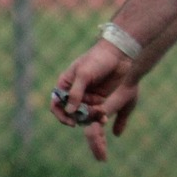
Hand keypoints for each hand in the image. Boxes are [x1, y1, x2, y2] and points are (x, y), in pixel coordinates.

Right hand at [52, 39, 138, 160]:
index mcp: (65, 84)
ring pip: (83, 114)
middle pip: (71, 112)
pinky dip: (98, 116)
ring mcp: (87, 96)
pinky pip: (95, 112)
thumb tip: (69, 111)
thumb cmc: (97, 60)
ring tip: (101, 113)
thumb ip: (76, 93)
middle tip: (90, 115)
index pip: (57, 104)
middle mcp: (74, 92)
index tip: (71, 122)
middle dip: (79, 117)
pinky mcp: (99, 99)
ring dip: (90, 117)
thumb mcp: (84, 74)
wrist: (119, 55)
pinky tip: (103, 116)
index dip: (61, 115)